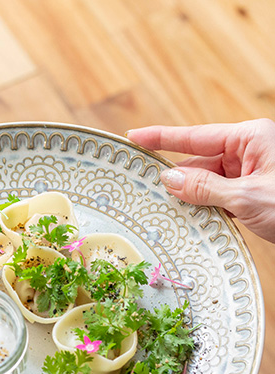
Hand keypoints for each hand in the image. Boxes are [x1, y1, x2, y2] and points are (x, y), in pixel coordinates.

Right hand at [127, 119, 274, 243]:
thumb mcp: (246, 198)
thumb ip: (203, 188)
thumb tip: (169, 179)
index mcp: (251, 138)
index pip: (194, 135)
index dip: (160, 137)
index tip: (133, 136)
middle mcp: (252, 150)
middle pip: (200, 161)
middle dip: (179, 179)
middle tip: (149, 194)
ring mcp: (255, 171)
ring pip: (211, 181)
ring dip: (196, 198)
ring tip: (179, 214)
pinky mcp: (258, 191)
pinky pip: (223, 195)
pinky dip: (210, 208)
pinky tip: (201, 220)